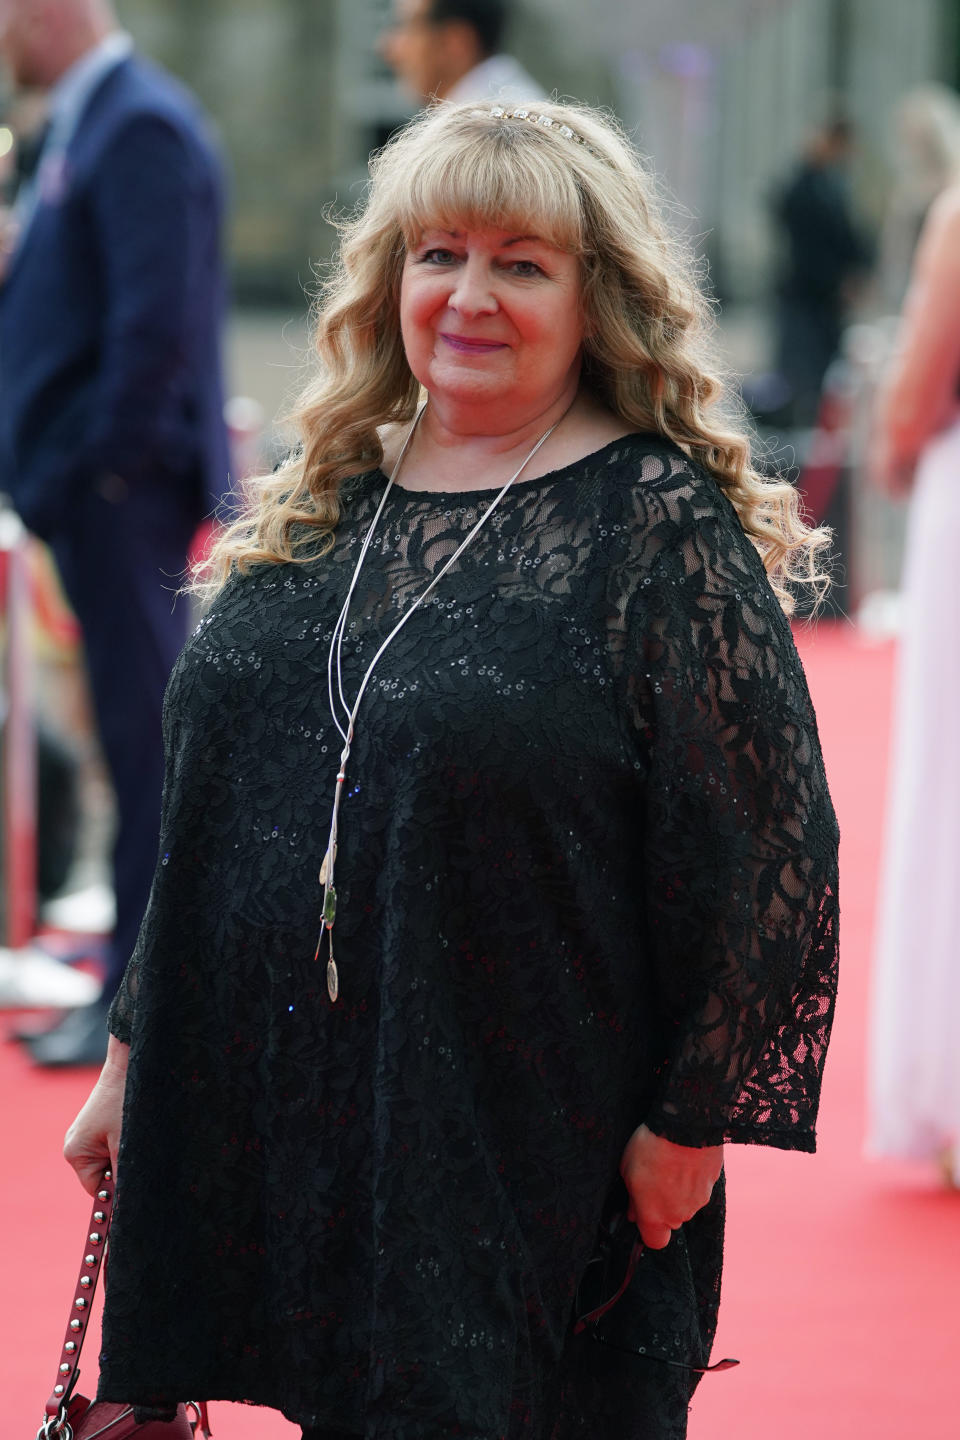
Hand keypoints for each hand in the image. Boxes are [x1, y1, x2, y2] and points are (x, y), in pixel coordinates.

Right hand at [63, 1040, 128, 1195]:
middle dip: (122, 1170)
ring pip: (110, 1160)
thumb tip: (124, 1205)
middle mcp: (75, 1145)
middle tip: (139, 1153)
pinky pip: (112, 1145)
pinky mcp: (98, 1124)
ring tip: (136, 1137)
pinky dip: (124, 1144)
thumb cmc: (126, 1102)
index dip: (116, 1191)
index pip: (95, 1189)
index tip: (136, 1185)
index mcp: (75, 1153)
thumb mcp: (125, 1145)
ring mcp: (86, 1133)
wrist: (129, 1064)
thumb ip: (122, 1176)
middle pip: (102, 1175)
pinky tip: (133, 1129)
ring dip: (125, 1155)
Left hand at [619, 1123, 722, 1249]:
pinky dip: (693, 1177)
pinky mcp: (713, 1183)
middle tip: (654, 1179)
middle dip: (663, 1205)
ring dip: (679, 1190)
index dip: (648, 1229)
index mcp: (655, 1216)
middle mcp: (680, 1214)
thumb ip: (632, 1198)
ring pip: (687, 1203)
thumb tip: (632, 1212)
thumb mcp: (627, 1170)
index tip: (641, 1212)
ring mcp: (699, 1200)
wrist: (686, 1124)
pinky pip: (700, 1186)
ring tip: (670, 1163)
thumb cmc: (651, 1146)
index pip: (655, 1242)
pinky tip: (684, 1156)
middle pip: (671, 1220)